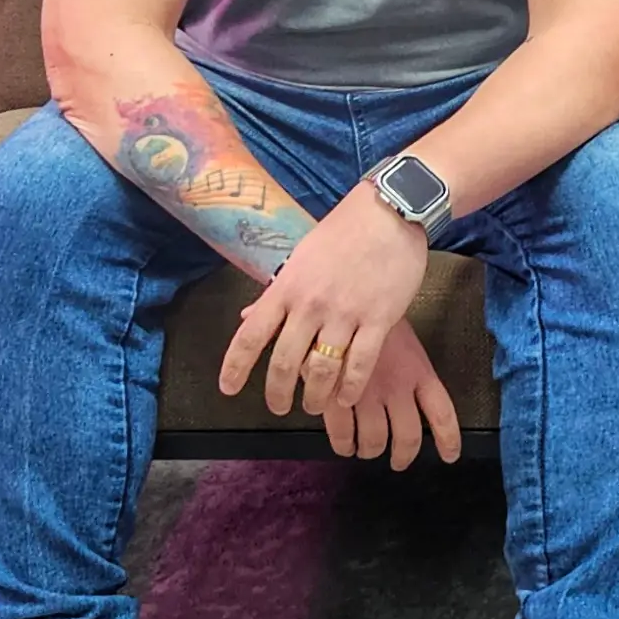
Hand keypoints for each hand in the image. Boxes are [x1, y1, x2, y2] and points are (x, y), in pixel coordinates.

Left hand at [218, 180, 430, 417]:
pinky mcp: (378, 319)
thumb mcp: (302, 256)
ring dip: (315, 397)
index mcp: (287, 287)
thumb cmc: (345, 230)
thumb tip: (249, 318)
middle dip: (277, 393)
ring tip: (315, 406)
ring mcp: (345, 313)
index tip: (228, 389)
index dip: (235, 367)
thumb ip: (278, 291)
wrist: (390, 210)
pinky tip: (347, 398)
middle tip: (278, 407)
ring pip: (321, 370)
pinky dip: (350, 388)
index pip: (251, 336)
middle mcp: (310, 304)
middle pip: (284, 362)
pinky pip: (360, 365)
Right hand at [323, 318, 461, 469]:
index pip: (442, 413)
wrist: (335, 300)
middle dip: (403, 455)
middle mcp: (397, 387)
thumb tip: (411, 395)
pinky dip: (344, 445)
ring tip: (365, 449)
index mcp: (418, 370)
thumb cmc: (369, 313)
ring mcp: (366, 395)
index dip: (448, 439)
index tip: (450, 456)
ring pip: (374, 442)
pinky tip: (343, 443)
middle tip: (398, 461)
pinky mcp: (336, 399)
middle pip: (408, 436)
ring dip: (370, 450)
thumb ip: (408, 367)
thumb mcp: (400, 335)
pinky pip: (343, 436)